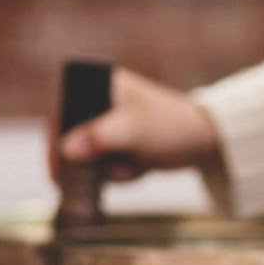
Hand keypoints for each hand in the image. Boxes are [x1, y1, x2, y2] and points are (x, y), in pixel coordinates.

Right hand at [50, 68, 221, 183]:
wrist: (208, 142)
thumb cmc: (173, 126)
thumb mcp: (135, 130)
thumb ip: (101, 137)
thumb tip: (67, 149)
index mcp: (101, 83)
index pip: (62, 109)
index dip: (55, 138)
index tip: (58, 167)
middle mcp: (101, 101)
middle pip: (71, 136)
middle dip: (85, 162)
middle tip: (86, 181)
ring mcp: (111, 124)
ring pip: (89, 156)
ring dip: (107, 170)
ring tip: (131, 168)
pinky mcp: (122, 144)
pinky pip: (107, 166)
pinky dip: (121, 173)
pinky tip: (142, 168)